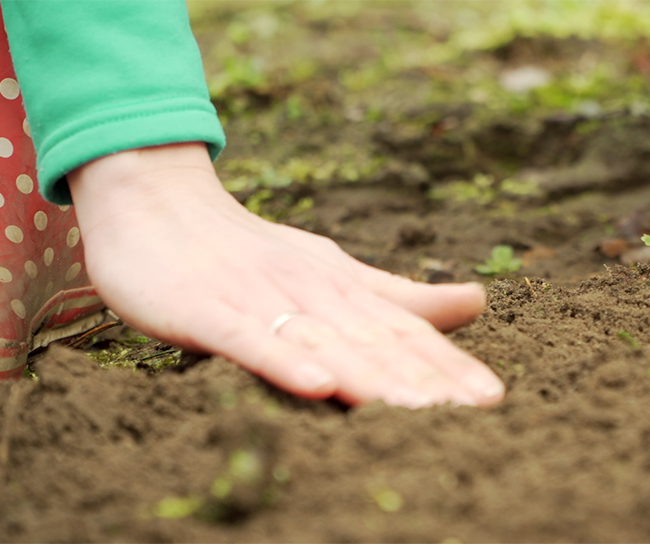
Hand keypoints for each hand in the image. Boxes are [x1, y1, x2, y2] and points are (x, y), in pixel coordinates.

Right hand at [68, 143, 503, 406]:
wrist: (158, 205)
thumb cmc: (251, 249)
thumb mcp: (332, 269)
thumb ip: (398, 295)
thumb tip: (477, 301)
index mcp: (341, 286)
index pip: (403, 330)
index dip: (447, 364)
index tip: (491, 397)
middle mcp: (310, 292)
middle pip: (374, 341)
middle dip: (426, 378)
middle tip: (475, 409)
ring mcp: (260, 301)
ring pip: (325, 344)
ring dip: (373, 377)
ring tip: (419, 408)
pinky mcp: (209, 312)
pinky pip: (250, 341)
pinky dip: (285, 362)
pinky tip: (319, 386)